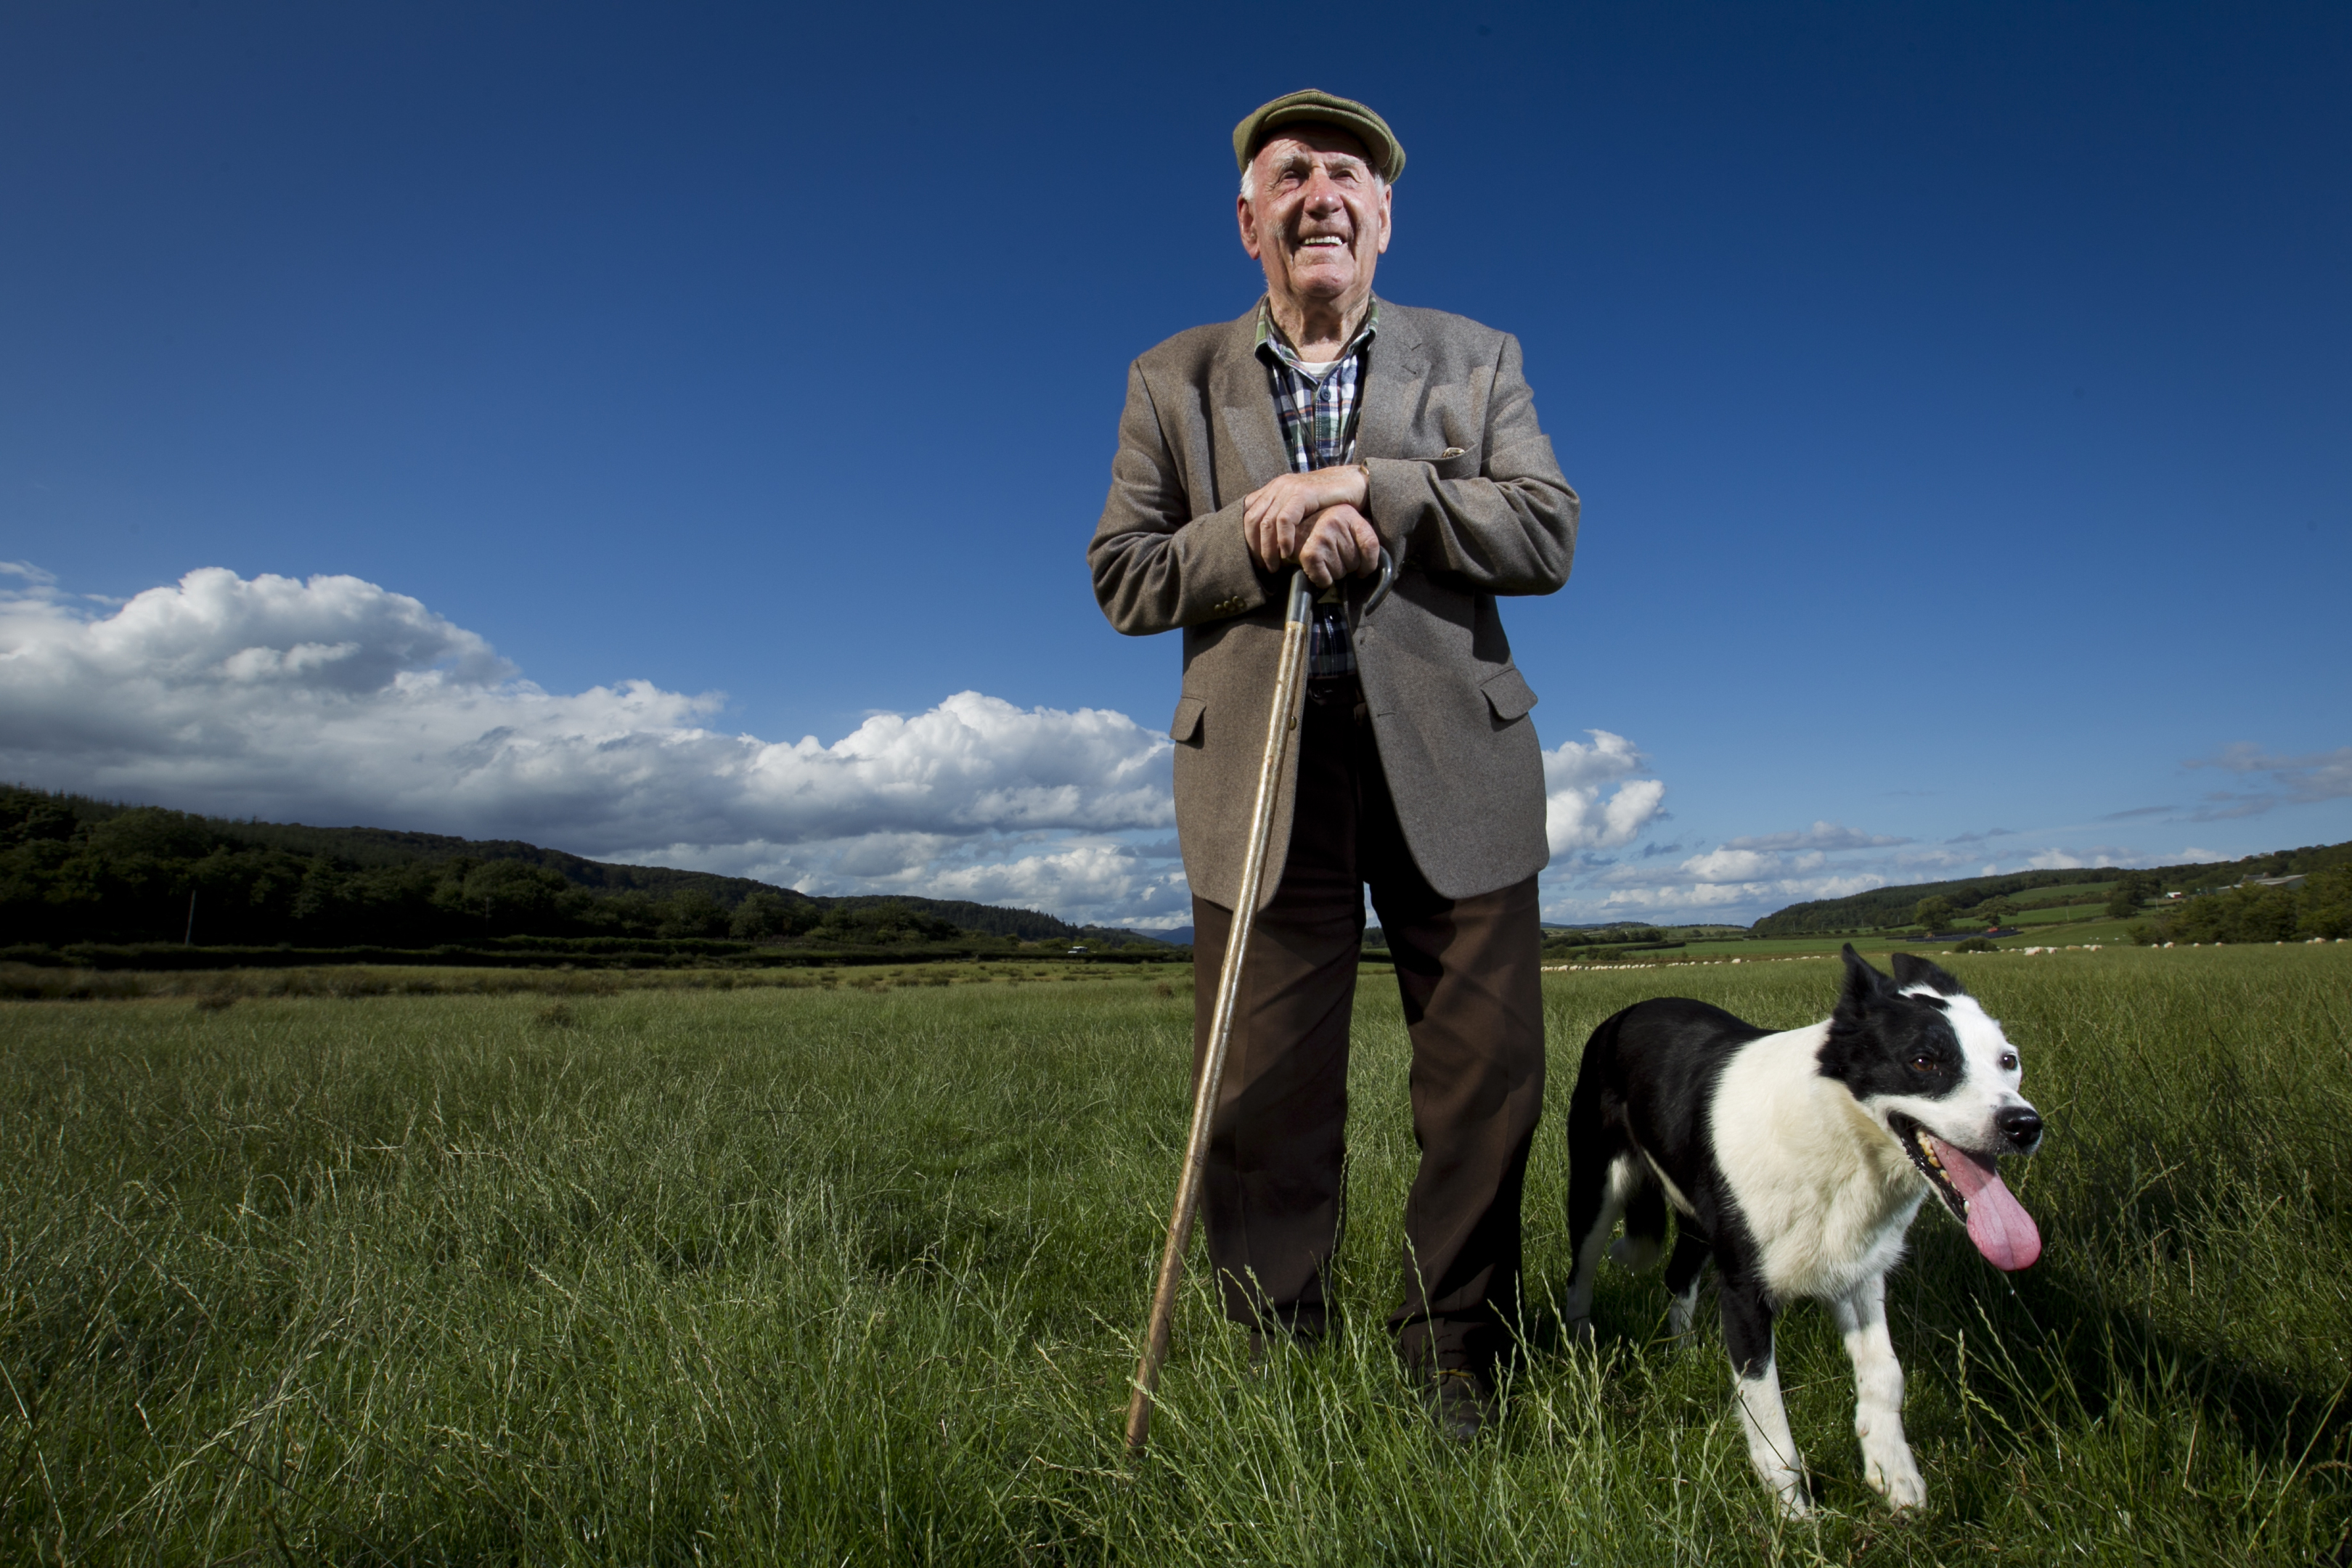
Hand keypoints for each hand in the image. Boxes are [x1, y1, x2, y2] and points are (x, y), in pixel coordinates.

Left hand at [1243, 466, 1369, 570]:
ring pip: (1266, 521)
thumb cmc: (1330, 500)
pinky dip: (1283, 539)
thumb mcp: (1301, 508)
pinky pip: (1285, 519)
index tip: (1255, 559)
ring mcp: (1289, 488)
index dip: (1247, 539)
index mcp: (1273, 489)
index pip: (1247, 514)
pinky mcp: (1302, 493)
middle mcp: (1277, 486)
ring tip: (1275, 565)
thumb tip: (1269, 542)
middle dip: (1254, 547)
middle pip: (1252, 520)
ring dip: (1267, 548)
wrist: (1354, 483)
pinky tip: (1288, 553)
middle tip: (1263, 566)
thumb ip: (1285, 517)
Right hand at [1294, 504, 1380, 588]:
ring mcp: (1322, 535)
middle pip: (1357, 562)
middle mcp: (1335, 520)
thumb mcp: (1343, 526)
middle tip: (1333, 557)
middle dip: (1347, 566)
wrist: (1285, 532)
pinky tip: (1317, 569)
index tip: (1363, 569)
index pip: (1371, 544)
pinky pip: (1326, 578)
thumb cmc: (1317, 534)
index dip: (1369, 563)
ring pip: (1342, 572)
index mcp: (1348, 513)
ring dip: (1333, 573)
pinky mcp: (1309, 552)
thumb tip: (1372, 565)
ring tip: (1322, 560)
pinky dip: (1323, 580)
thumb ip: (1361, 539)